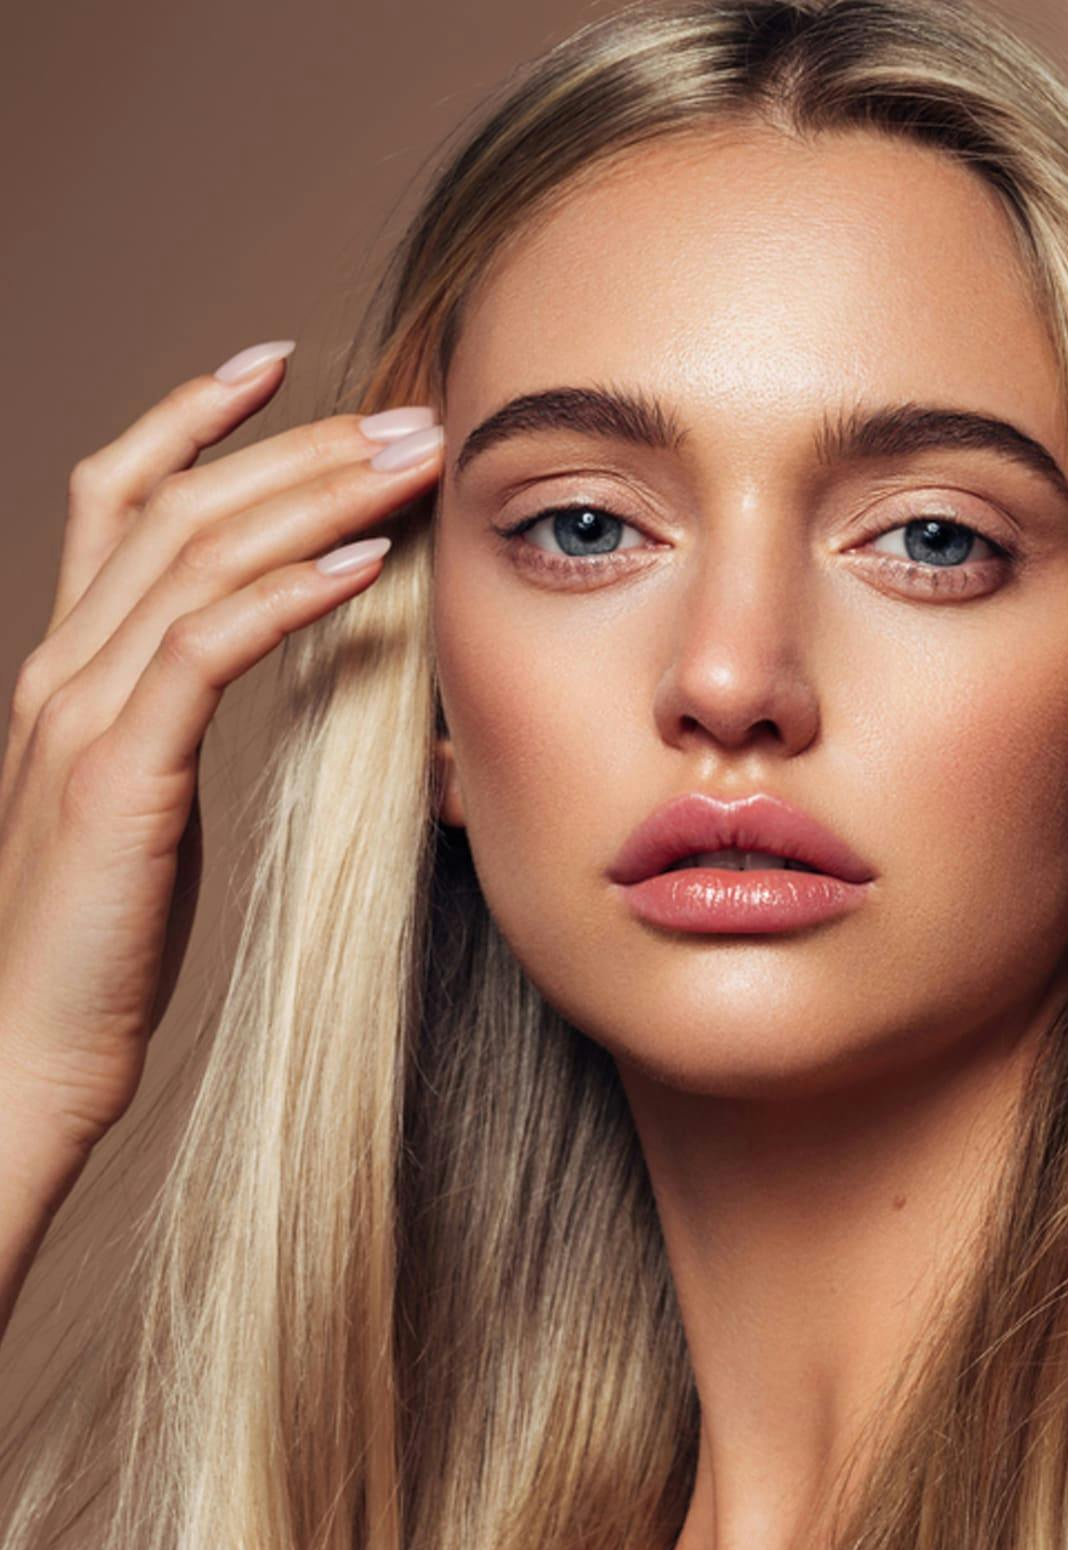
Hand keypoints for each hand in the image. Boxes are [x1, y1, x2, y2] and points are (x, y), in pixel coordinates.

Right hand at [0, 339, 442, 1187]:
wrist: (27, 1047)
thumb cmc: (103, 936)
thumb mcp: (146, 797)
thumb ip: (180, 713)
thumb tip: (266, 655)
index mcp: (71, 667)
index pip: (123, 499)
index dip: (192, 418)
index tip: (280, 363)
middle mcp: (64, 669)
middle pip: (177, 508)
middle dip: (293, 447)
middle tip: (401, 413)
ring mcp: (81, 715)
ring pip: (195, 559)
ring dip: (311, 500)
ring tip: (407, 464)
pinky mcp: (118, 775)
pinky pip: (206, 654)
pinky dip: (288, 598)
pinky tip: (363, 567)